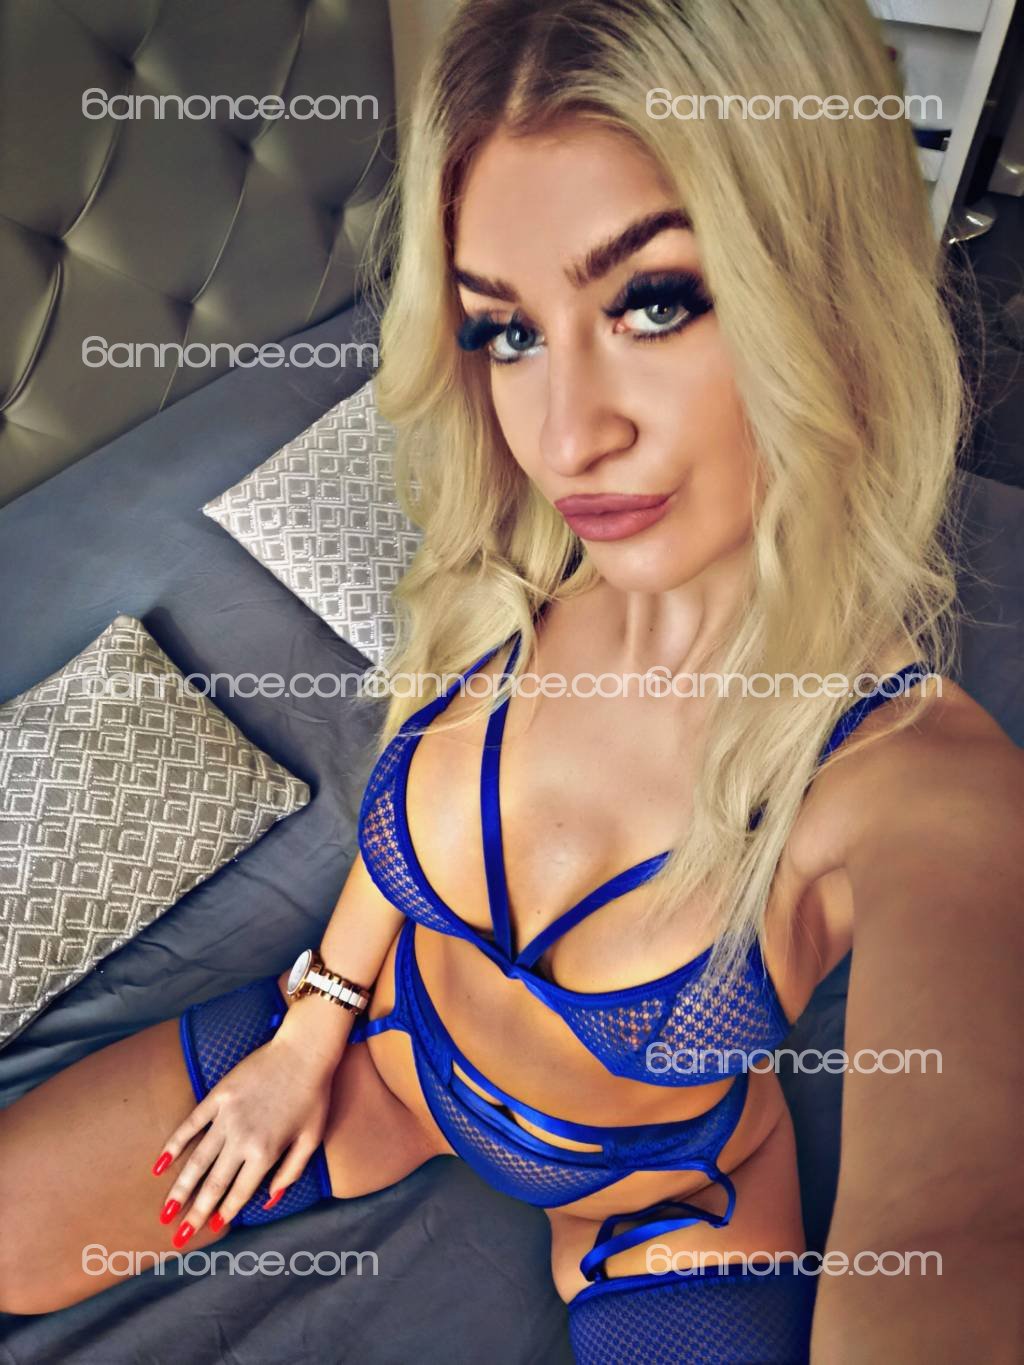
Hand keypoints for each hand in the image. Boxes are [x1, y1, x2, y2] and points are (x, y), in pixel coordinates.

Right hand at [151, 1032, 335, 1242]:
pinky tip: (160, 1164)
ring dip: (180, 1188)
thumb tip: (269, 1201)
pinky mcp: (217, 1097)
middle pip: (214, 1183)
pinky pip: (190, 1125)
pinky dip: (173, 1145)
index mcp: (265, 1152)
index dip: (225, 1213)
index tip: (212, 1229)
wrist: (303, 1051)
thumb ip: (290, 1173)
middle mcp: (241, 1138)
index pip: (239, 1192)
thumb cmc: (313, 1097)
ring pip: (197, 1160)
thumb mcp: (311, 1139)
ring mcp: (226, 1117)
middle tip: (178, 1237)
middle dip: (195, 1213)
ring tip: (165, 1211)